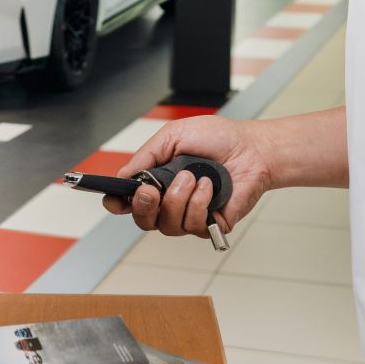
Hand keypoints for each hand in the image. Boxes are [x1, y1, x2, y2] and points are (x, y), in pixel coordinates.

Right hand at [102, 117, 271, 240]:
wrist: (250, 148)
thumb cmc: (216, 138)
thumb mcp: (173, 136)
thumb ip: (146, 157)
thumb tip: (123, 175)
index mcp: (158, 179)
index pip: (129, 200)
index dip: (117, 204)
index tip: (114, 200)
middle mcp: (171, 200)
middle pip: (143, 220)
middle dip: (143, 207)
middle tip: (151, 191)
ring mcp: (190, 214)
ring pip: (167, 225)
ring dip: (177, 199)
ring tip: (192, 177)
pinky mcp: (211, 225)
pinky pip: (193, 226)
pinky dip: (199, 203)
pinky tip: (208, 186)